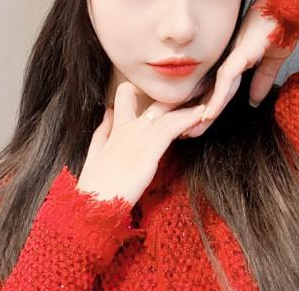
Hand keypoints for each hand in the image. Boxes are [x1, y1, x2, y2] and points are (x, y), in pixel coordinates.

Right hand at [76, 81, 205, 204]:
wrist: (92, 206)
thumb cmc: (94, 185)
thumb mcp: (93, 152)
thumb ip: (102, 131)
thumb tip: (107, 112)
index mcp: (116, 128)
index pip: (125, 95)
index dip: (142, 92)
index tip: (159, 99)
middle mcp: (129, 128)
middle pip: (155, 102)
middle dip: (175, 98)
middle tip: (195, 95)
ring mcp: (138, 139)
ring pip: (168, 114)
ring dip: (189, 109)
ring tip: (206, 105)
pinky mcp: (148, 152)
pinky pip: (171, 128)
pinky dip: (188, 120)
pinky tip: (200, 116)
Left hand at [180, 0, 296, 138]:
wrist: (289, 4)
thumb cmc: (280, 25)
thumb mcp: (272, 59)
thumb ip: (262, 79)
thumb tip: (255, 100)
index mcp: (234, 62)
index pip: (217, 90)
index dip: (207, 108)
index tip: (196, 126)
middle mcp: (229, 60)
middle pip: (211, 93)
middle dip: (198, 114)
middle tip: (183, 134)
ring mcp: (234, 57)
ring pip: (215, 90)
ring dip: (203, 112)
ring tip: (190, 130)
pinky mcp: (242, 54)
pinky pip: (227, 79)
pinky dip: (218, 96)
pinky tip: (208, 113)